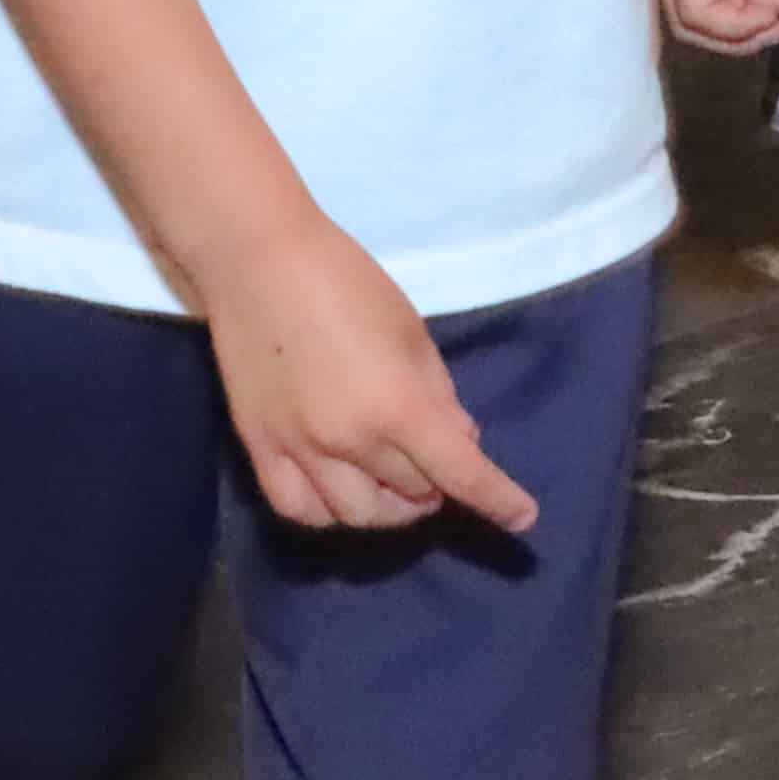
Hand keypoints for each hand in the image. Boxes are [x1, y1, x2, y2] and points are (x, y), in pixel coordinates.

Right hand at [205, 221, 533, 537]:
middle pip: (412, 494)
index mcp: (398, 405)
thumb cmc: (345, 280)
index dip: (498, 500)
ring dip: (390, 506)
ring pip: (359, 515)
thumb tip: (460, 443)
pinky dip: (331, 512)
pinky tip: (342, 493)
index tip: (522, 518)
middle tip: (436, 459)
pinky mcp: (259, 448)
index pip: (460, 473)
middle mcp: (351, 440)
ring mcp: (300, 450)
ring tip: (395, 483)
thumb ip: (439, 393)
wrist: (256, 261)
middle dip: (437, 484)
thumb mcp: (411, 331)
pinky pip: (299, 509)